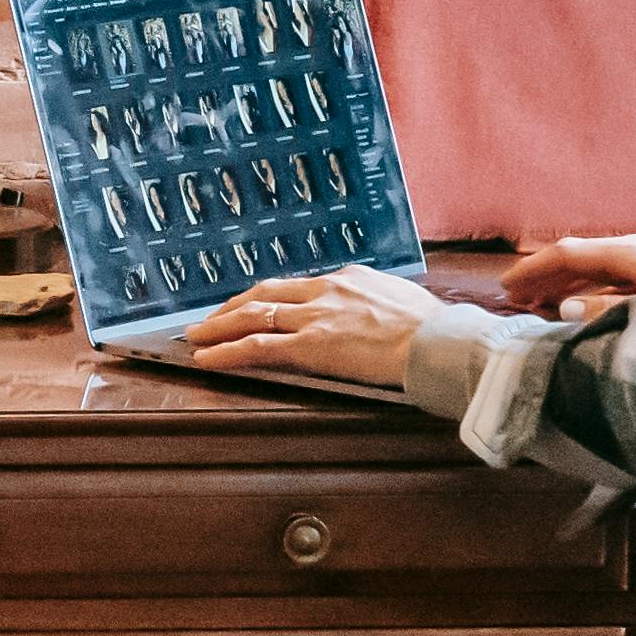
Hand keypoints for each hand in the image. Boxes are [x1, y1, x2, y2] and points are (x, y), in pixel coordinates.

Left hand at [181, 261, 447, 388]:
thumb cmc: (435, 330)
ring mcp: (316, 316)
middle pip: (266, 293)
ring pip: (254, 316)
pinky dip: (227, 351)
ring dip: (219, 326)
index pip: (297, 286)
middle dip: (233, 306)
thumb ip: (381, 303)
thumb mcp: (404, 302)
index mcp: (350, 278)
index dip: (269, 297)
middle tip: (209, 318)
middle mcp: (326, 290)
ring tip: (196, 336)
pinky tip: (207, 358)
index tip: (254, 305)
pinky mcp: (310, 345)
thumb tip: (383, 312)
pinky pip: (257, 346)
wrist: (440, 343)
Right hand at [493, 233, 635, 321]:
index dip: (535, 269)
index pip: (571, 253)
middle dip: (546, 275)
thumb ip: (614, 312)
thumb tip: (569, 308)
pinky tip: (592, 305)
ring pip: (600, 266)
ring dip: (569, 282)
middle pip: (582, 257)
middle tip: (515, 298)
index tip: (507, 286)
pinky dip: (593, 288)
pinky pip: (618, 275)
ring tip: (544, 304)